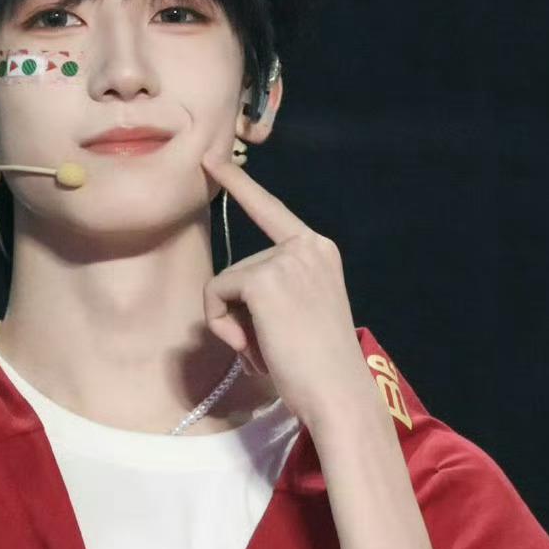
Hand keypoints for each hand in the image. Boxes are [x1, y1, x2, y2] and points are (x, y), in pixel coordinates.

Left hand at [200, 147, 379, 429]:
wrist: (336, 391)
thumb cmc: (317, 366)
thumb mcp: (300, 312)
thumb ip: (272, 292)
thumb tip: (225, 297)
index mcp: (318, 250)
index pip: (271, 210)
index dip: (239, 184)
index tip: (212, 158)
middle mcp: (306, 245)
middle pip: (239, 268)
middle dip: (242, 314)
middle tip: (271, 346)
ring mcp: (284, 260)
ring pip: (226, 285)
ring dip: (234, 325)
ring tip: (268, 350)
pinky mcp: (263, 279)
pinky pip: (217, 295)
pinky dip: (223, 325)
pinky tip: (253, 347)